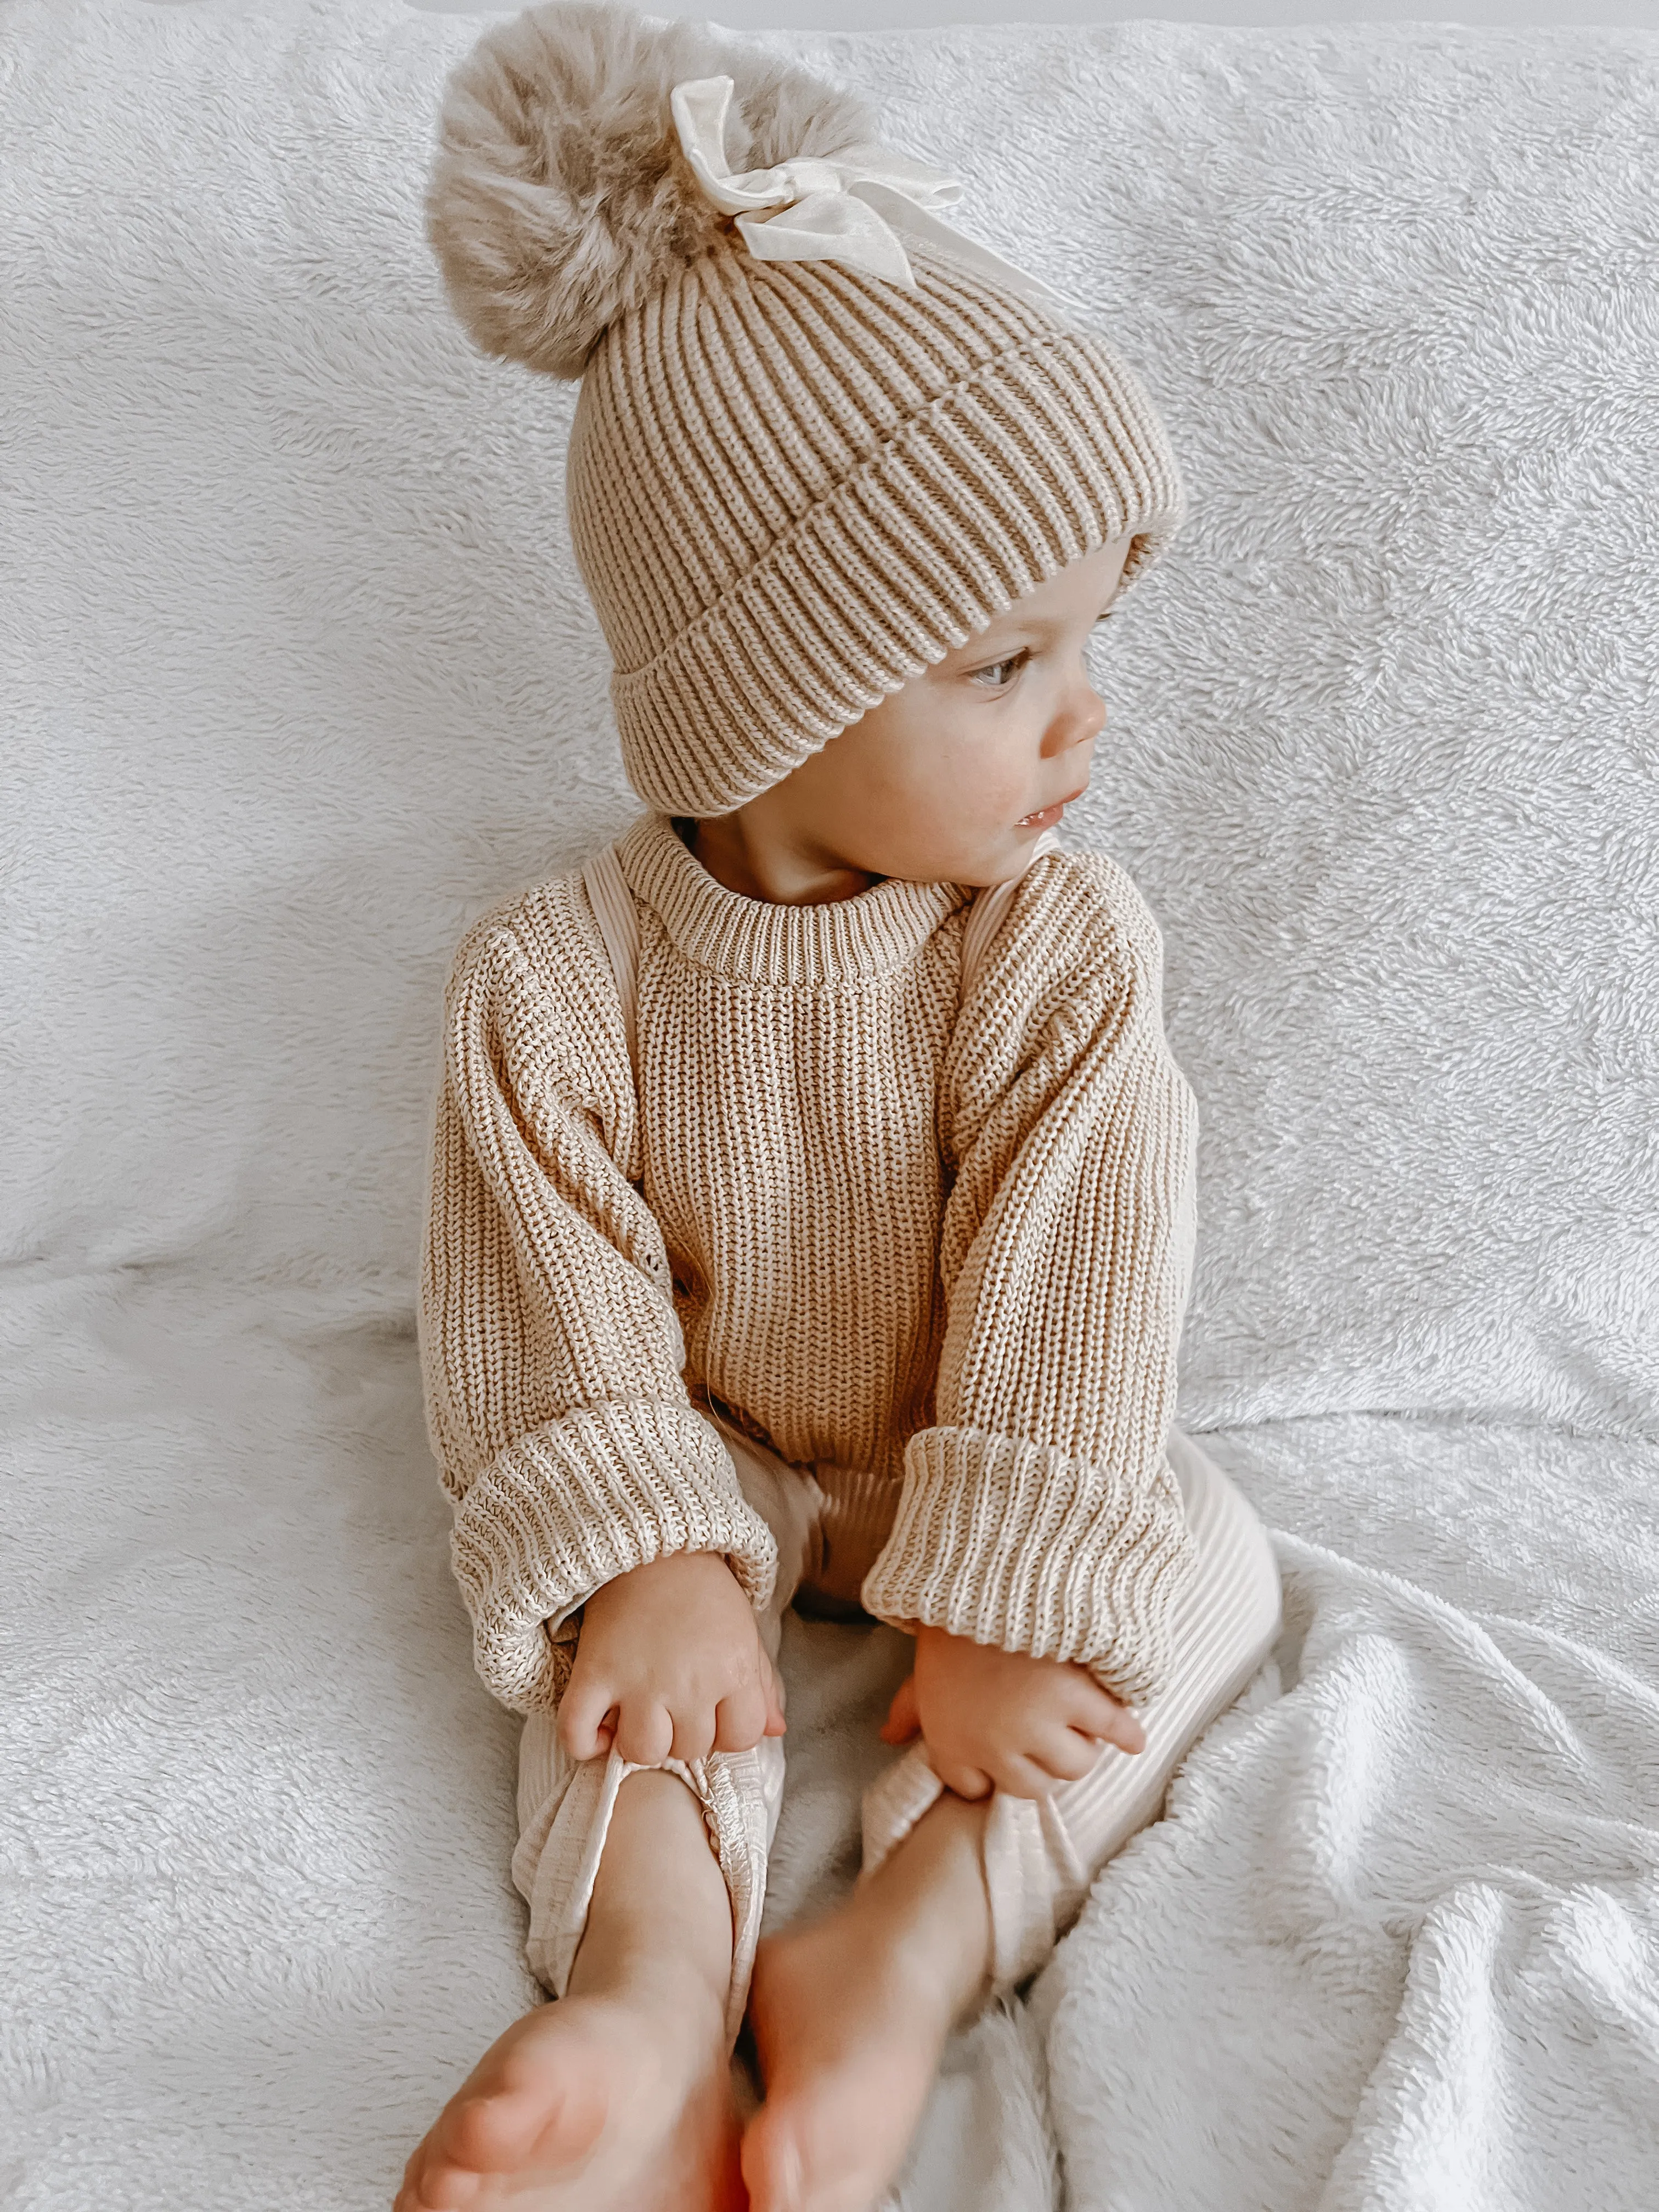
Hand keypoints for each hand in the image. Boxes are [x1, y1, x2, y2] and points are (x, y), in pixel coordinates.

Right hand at [558, 1550, 786, 1766]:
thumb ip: (762, 1685)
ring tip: (637, 1710)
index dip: (727, 1730)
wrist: (652, 1546)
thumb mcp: (744, 1632)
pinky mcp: (595, 1673)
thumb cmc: (702, 1591)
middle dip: (683, 1732)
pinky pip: (578, 1733)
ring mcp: (639, 1681)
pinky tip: (599, 1728)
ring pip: (642, 1751)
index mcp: (732, 1669)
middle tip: (672, 1699)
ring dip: (639, 1740)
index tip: (711, 1710)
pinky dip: (584, 1742)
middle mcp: (690, 1683)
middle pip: (690, 1749)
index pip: (741, 1738)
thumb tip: (775, 1731)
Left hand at [879, 1623, 1145, 1800]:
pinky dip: (1128, 1736)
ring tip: (1080, 1722)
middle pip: (1034, 1786)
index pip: (975, 1789)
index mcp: (952, 1742)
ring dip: (1080, 1745)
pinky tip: (1133, 1739)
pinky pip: (1113, 1732)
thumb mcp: (921, 1672)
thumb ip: (909, 1709)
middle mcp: (996, 1746)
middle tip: (1049, 1734)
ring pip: (1075, 1764)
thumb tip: (888, 1737)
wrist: (984, 1576)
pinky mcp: (1078, 1700)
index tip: (1005, 1754)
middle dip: (1042, 1763)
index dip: (991, 1772)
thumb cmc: (950, 1625)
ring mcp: (1040, 1726)